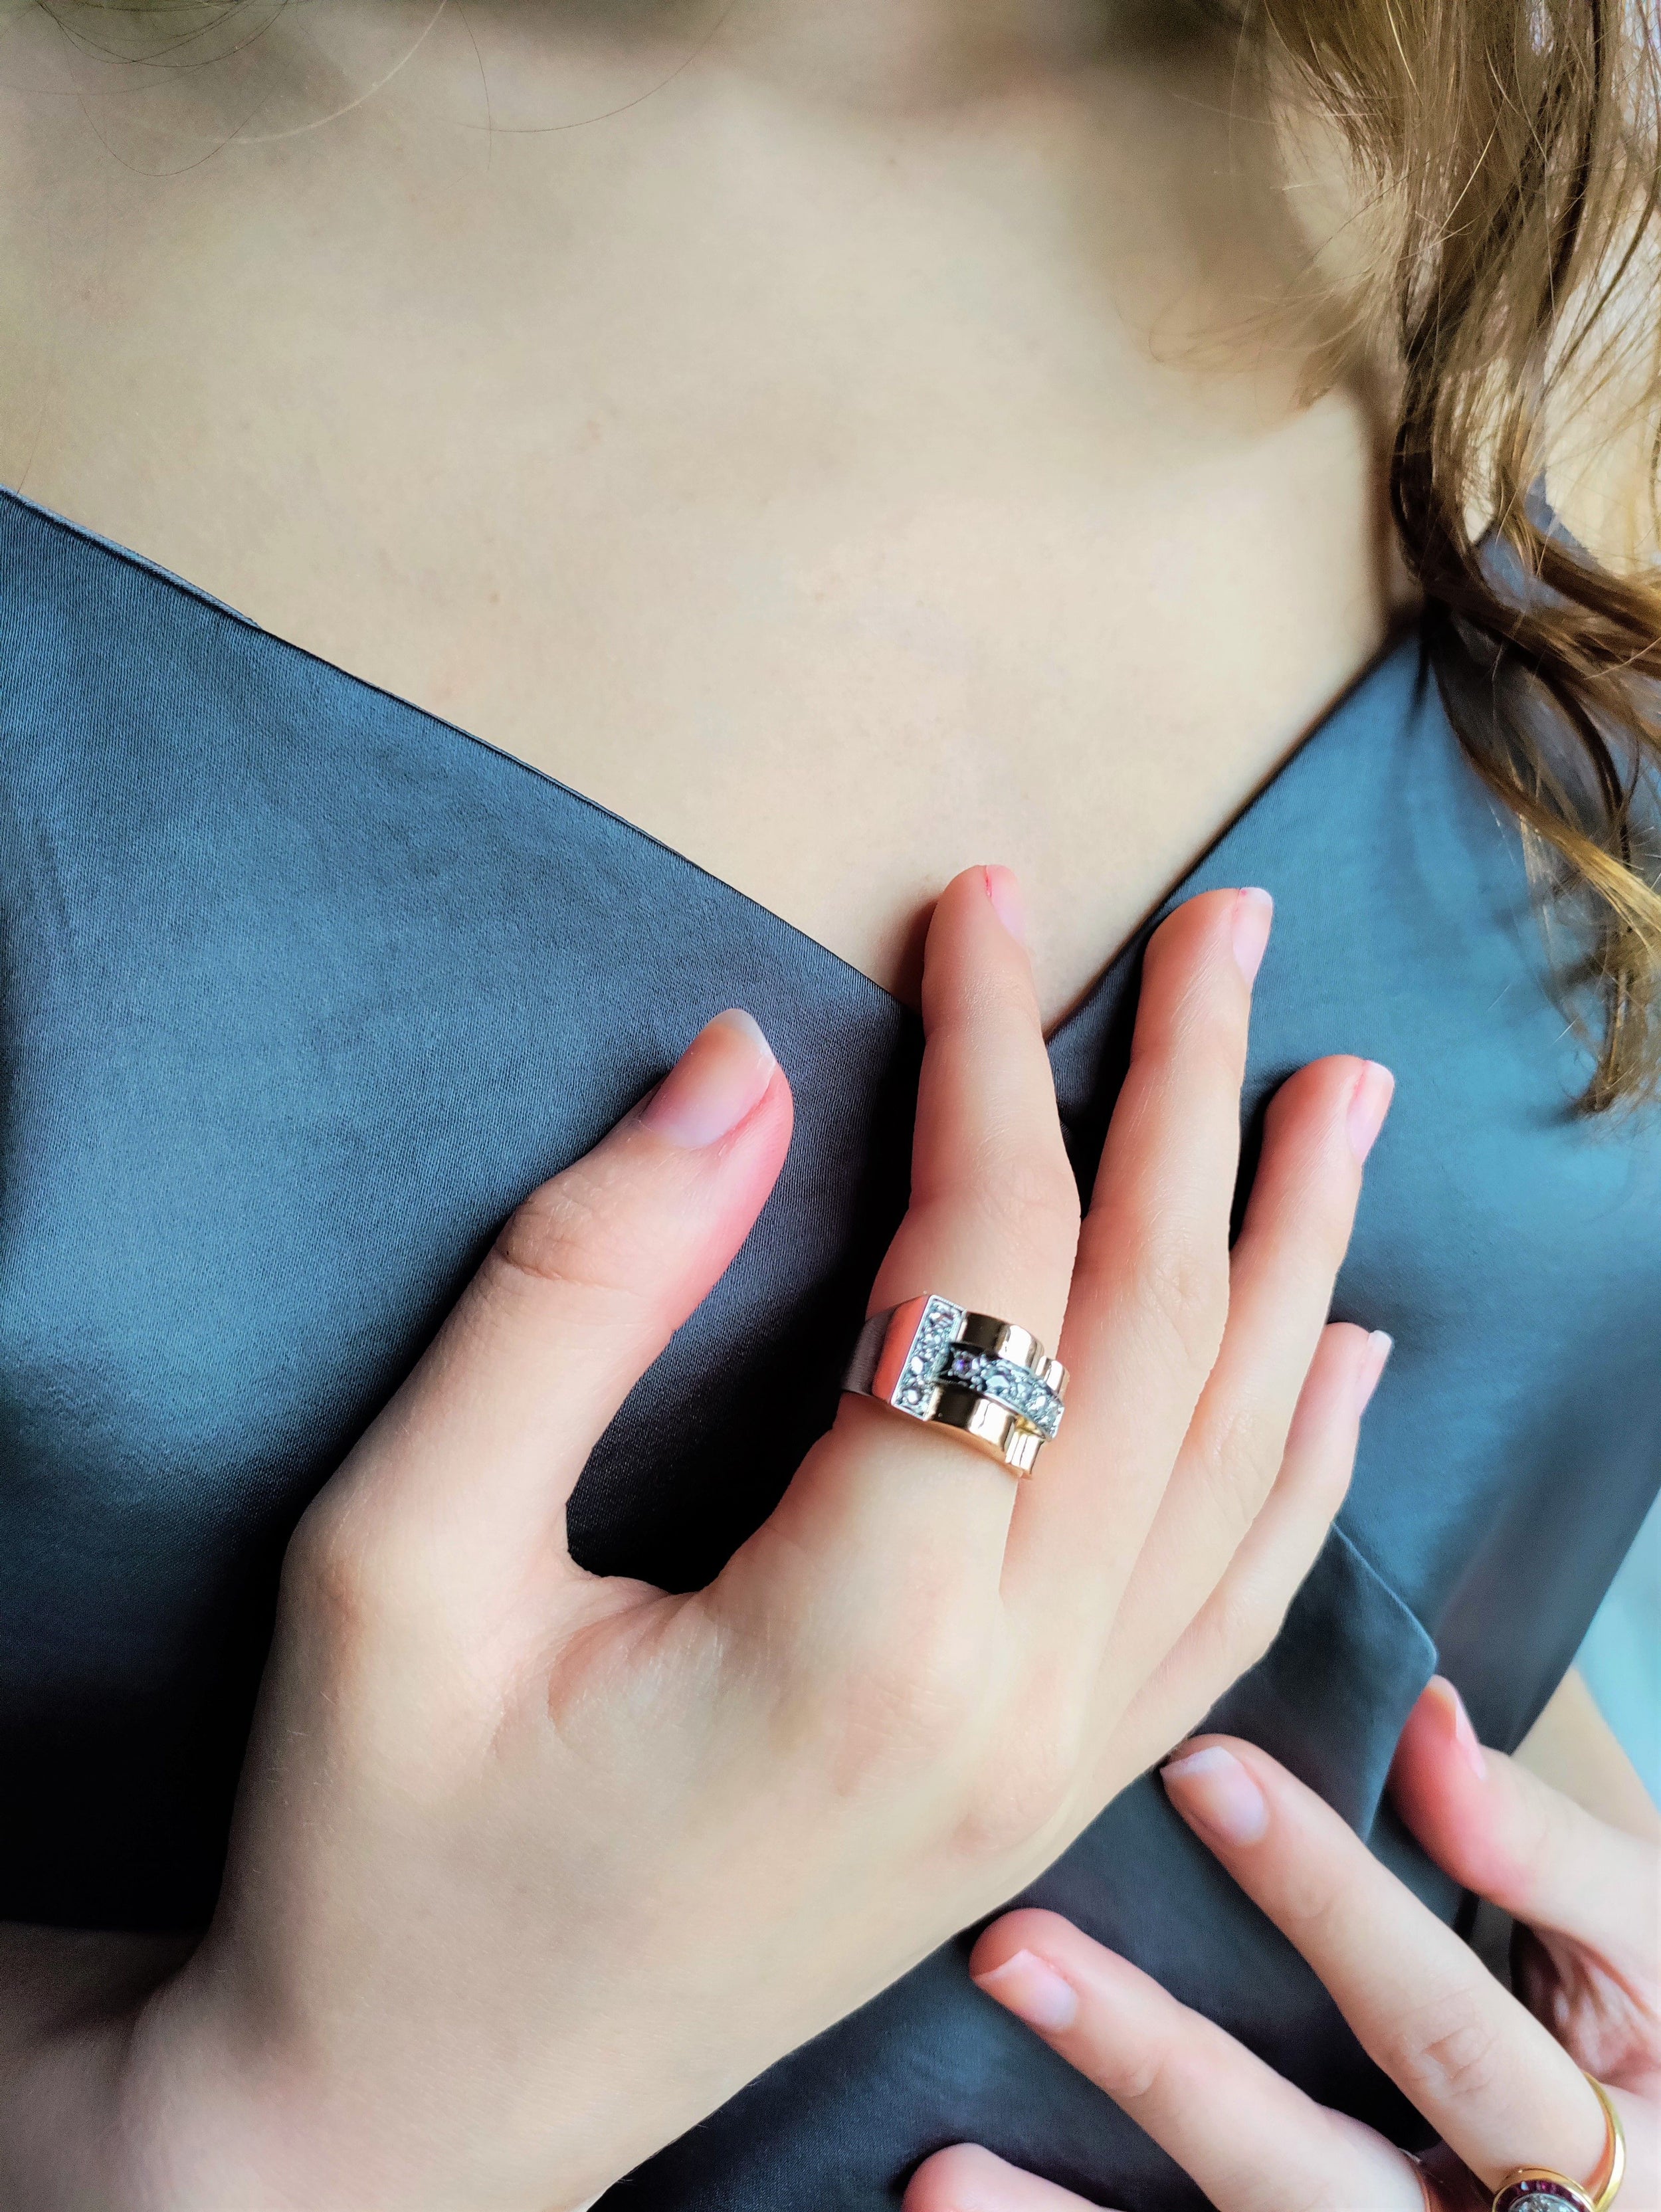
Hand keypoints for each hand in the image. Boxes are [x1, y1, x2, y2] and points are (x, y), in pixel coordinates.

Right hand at [19, 869, 1388, 2211]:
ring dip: (1295, 1254)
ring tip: (1335, 1093)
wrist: (413, 2120)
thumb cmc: (376, 1849)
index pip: (994, 1270)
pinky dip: (1303, 1459)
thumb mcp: (396, 1559)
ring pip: (1239, 1464)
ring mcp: (1053, 1770)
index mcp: (858, 1639)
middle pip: (1163, 1340)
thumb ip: (572, 1299)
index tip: (984, 908)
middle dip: (1197, 1106)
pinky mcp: (1042, 1801)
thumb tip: (733, 1075)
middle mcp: (1009, 1706)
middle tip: (1235, 933)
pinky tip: (1340, 1356)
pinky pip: (1230, 1603)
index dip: (996, 1058)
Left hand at [911, 1677, 1657, 2211]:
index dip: (1328, 1898)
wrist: (1647, 2193)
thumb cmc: (1646, 2045)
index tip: (1197, 1768)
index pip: (1443, 2021)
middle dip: (1161, 2070)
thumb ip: (1547, 1847)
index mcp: (1604, 2150)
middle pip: (1316, 2176)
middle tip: (1011, 1953)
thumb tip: (1424, 1722)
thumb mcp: (1646, 1946)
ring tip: (939, 2175)